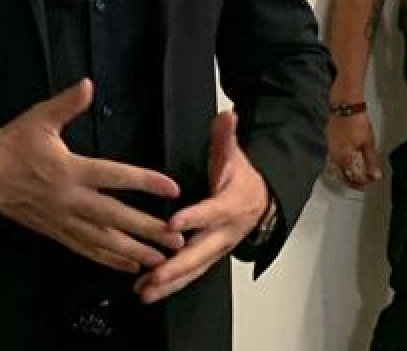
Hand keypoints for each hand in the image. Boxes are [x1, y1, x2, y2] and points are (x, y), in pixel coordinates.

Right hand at [0, 79, 185, 272]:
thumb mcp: (38, 119)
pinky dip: (108, 260)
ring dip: (133, 250)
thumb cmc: (13, 144)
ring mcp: (63, 219)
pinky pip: (85, 249)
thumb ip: (66, 104)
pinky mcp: (55, 231)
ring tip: (160, 259)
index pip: (115, 176)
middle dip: (147, 228)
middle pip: (115, 216)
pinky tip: (128, 266)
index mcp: (71, 170)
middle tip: (177, 238)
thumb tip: (88, 84)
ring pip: (103, 239)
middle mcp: (71, 199)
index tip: (172, 188)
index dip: (145, 181)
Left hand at [133, 110, 269, 304]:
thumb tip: (228, 114)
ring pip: (193, 269)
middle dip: (177, 266)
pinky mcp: (209, 258)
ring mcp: (217, 248)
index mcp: (230, 205)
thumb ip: (226, 137)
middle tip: (154, 274)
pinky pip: (190, 274)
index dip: (194, 219)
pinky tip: (147, 291)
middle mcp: (224, 233)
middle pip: (201, 252)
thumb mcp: (234, 154)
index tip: (172, 225)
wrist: (262, 201)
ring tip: (144, 291)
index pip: (211, 213)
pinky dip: (170, 285)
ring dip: (169, 282)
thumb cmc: (242, 177)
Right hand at [326, 108, 381, 187]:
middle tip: (363, 182)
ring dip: (346, 173)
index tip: (371, 181)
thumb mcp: (368, 143)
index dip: (362, 182)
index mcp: (344, 158)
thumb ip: (371, 161)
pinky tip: (347, 162)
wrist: (345, 107)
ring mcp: (329, 149)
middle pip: (342, 175)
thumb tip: (375, 177)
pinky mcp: (328, 142)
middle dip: (353, 181)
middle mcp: (334, 156)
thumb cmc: (358, 124)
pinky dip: (341, 164)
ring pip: (336, 168)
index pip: (352, 177)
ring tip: (356, 174)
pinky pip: (334, 159)